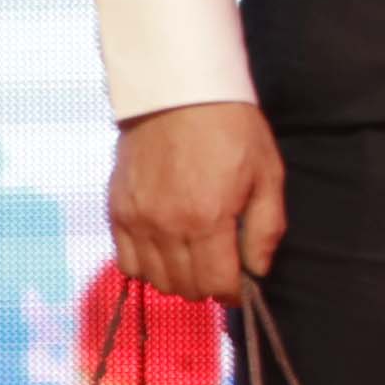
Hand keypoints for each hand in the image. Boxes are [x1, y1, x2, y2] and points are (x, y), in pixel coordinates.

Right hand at [110, 100, 285, 302]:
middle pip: (186, 288)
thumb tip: (258, 271)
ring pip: (155, 280)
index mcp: (208, 218)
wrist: (178, 93)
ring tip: (193, 257)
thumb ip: (265, 228)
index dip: (234, 291)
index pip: (218, 285)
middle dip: (208, 285)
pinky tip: (165, 248)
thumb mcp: (268, 174)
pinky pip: (126, 262)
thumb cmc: (231, 130)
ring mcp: (137, 220)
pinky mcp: (117, 210)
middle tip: (219, 265)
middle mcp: (167, 226)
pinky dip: (147, 265)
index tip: (240, 282)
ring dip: (178, 278)